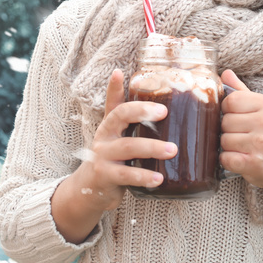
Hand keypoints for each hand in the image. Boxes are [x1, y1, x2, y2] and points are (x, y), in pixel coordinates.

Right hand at [73, 69, 177, 209]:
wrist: (89, 189)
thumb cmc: (112, 158)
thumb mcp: (118, 137)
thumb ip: (130, 119)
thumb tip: (152, 99)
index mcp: (110, 125)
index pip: (114, 102)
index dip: (114, 87)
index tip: (120, 73)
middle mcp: (104, 136)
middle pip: (120, 116)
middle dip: (142, 111)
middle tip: (165, 112)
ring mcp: (102, 156)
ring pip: (127, 147)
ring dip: (151, 147)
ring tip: (172, 151)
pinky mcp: (105, 176)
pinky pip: (125, 175)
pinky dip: (143, 177)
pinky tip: (159, 179)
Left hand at [219, 69, 262, 193]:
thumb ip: (243, 92)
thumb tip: (224, 73)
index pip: (231, 100)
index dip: (227, 110)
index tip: (238, 118)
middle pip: (225, 121)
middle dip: (228, 131)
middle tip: (244, 136)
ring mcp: (261, 144)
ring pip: (223, 140)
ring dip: (229, 147)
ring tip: (244, 148)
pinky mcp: (254, 164)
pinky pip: (225, 158)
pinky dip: (229, 161)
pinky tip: (241, 160)